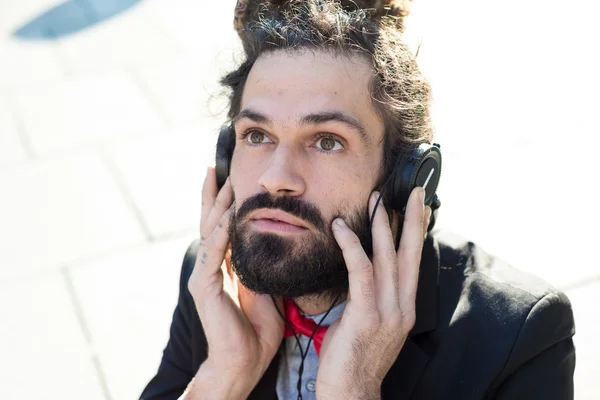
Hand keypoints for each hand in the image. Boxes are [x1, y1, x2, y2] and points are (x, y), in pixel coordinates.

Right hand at [185, 168, 283, 398]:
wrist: (245, 361)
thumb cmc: (258, 328)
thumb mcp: (267, 285)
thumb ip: (266, 262)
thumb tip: (281, 238)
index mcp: (226, 263)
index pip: (223, 224)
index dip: (225, 200)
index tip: (230, 174)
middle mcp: (212, 264)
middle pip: (210, 220)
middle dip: (213, 192)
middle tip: (216, 164)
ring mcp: (205, 274)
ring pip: (209, 231)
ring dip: (217, 205)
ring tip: (224, 180)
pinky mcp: (204, 287)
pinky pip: (213, 254)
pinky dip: (221, 234)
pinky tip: (228, 216)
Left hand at [316, 187, 430, 399]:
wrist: (351, 392)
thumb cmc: (353, 357)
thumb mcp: (370, 322)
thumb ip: (370, 296)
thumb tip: (362, 270)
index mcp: (404, 307)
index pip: (414, 262)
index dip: (418, 233)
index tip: (419, 208)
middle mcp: (403, 306)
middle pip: (411, 254)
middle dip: (413, 220)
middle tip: (413, 192)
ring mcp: (388, 311)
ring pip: (389, 258)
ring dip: (382, 225)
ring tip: (377, 200)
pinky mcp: (367, 314)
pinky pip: (361, 271)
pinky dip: (352, 246)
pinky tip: (340, 229)